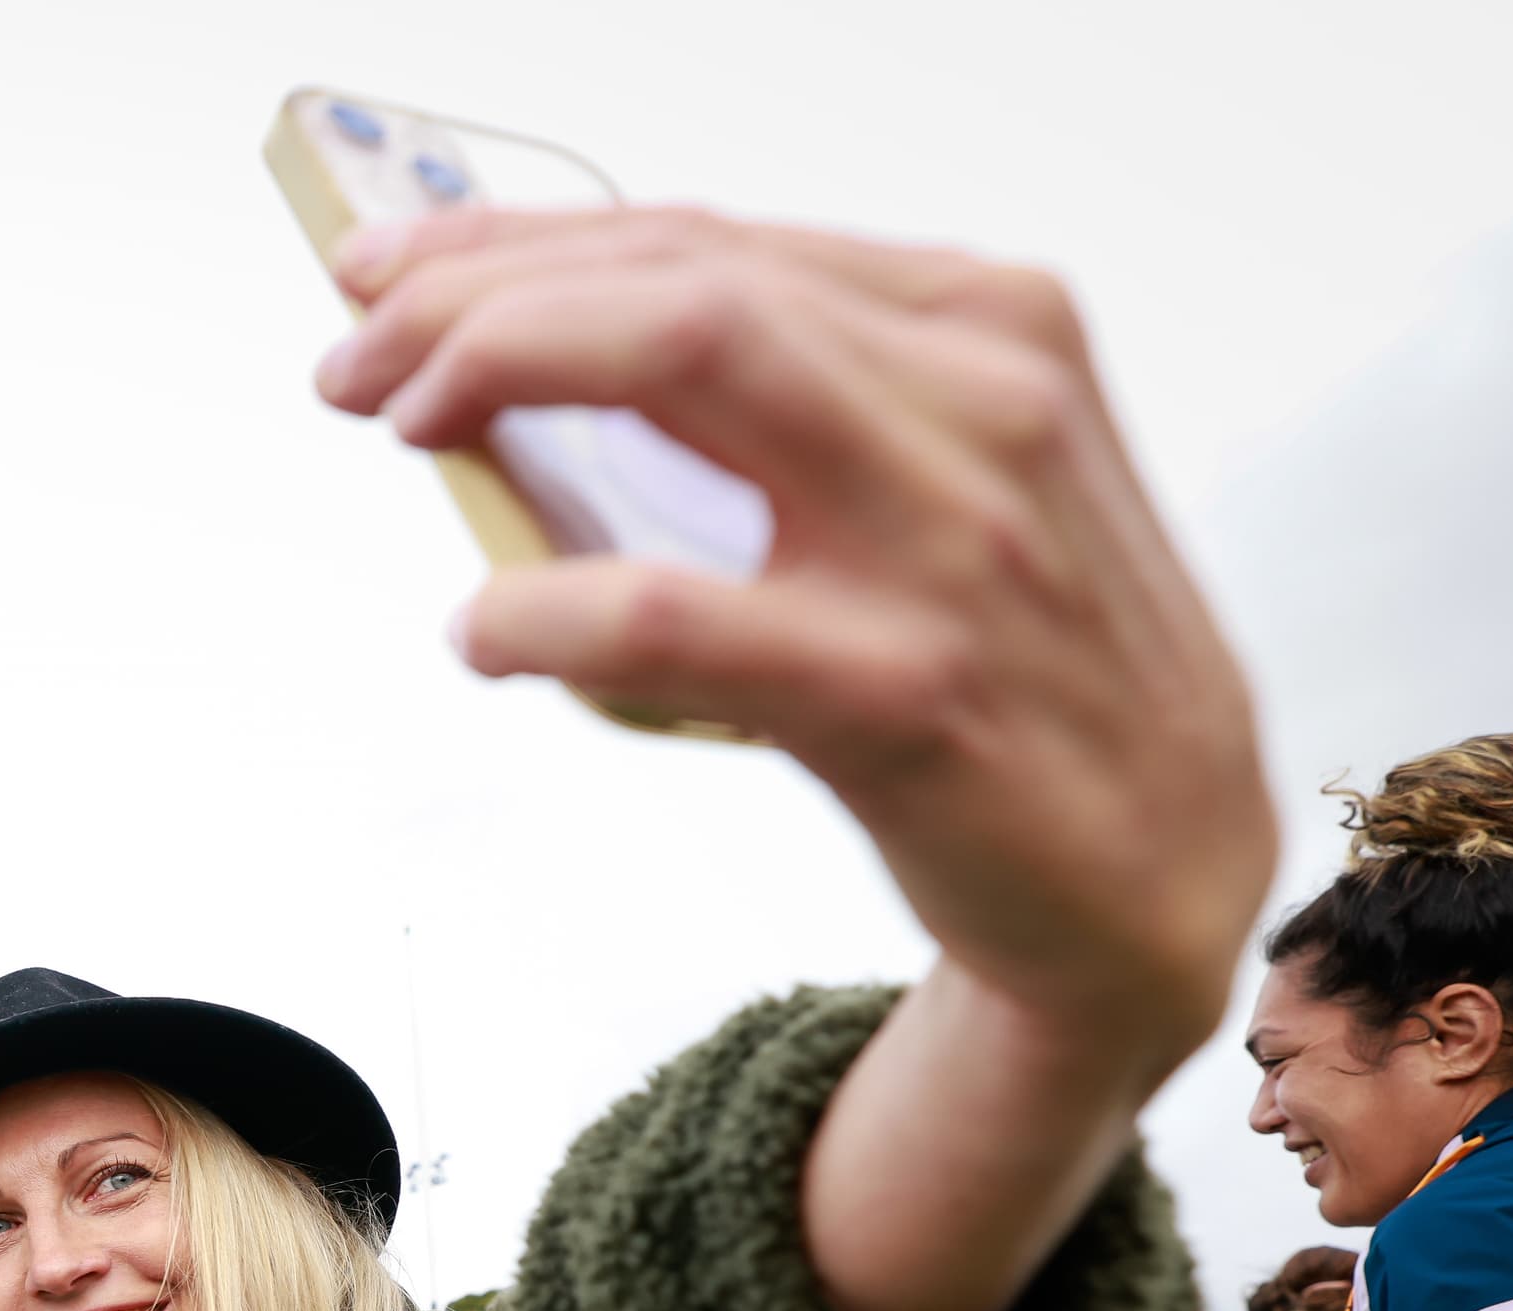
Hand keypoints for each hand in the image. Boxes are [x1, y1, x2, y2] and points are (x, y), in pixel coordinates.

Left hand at [319, 208, 1270, 1073]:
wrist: (1158, 867)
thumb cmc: (1016, 661)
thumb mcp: (932, 480)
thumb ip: (782, 403)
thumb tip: (539, 352)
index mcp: (986, 326)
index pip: (707, 240)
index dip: (518, 243)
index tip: (382, 272)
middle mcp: (985, 404)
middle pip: (688, 279)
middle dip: (486, 295)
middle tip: (354, 361)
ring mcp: (957, 546)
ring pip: (700, 370)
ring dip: (507, 373)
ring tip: (405, 426)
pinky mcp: (913, 696)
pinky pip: (685, 616)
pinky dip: (551, 609)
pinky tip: (482, 626)